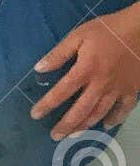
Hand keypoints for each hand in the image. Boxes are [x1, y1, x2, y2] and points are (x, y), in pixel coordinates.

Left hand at [32, 6, 139, 139]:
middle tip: (55, 136)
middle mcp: (101, 84)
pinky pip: (125, 108)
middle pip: (81, 110)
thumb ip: (59, 53)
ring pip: (100, 112)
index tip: (35, 115)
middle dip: (66, 125)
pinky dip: (116, 118)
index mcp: (86, 70)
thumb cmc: (109, 29)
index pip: (61, 92)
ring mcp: (119, 88)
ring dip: (86, 125)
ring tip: (74, 134)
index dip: (47, 105)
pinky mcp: (134, 87)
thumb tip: (39, 68)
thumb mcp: (79, 35)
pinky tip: (107, 124)